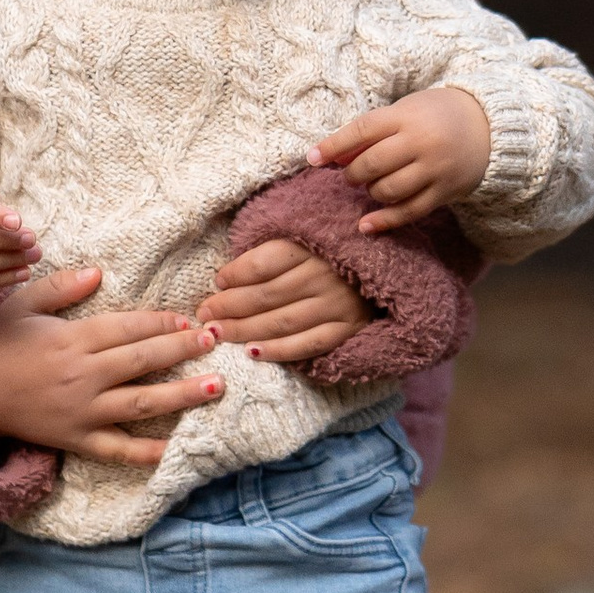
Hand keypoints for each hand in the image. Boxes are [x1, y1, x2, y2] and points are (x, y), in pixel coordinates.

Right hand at [0, 266, 225, 465]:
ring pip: (141, 402)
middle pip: (143, 360)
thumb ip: (61, 287)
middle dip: (182, 350)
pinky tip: (177, 449)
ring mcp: (83, 411)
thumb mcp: (22, 304)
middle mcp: (84, 375)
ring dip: (182, 394)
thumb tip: (98, 273)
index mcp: (73, 338)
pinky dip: (148, 452)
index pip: (128, 328)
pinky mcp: (77, 439)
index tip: (188, 321)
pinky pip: (118, 449)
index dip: (161, 323)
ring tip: (215, 387)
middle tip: (215, 342)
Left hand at [199, 238, 371, 367]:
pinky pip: (308, 344)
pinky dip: (279, 350)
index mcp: (313, 247)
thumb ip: (272, 252)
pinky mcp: (348, 329)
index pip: (265, 262)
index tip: (216, 282)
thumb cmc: (334, 253)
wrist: (389, 266)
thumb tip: (227, 276)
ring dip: (245, 330)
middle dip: (230, 306)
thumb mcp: (307, 239)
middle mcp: (325, 275)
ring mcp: (338, 304)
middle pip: (267, 294)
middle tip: (204, 315)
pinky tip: (253, 353)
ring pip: (282, 321)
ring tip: (218, 333)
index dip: (236, 273)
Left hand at [310, 84, 490, 232]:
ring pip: (388, 190)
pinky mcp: (445, 192)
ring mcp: (435, 169)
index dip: (333, 146)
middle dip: (352, 174)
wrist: (491, 127)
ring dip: (371, 193)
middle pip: (372, 164)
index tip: (311, 158)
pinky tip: (366, 226)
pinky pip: (409, 211)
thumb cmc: (437, 115)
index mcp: (407, 116)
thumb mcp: (405, 111)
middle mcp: (421, 142)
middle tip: (351, 175)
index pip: (361, 131)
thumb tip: (334, 156)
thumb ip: (372, 132)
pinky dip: (385, 221)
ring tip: (372, 186)